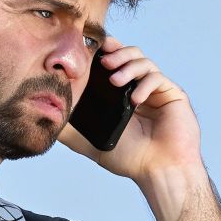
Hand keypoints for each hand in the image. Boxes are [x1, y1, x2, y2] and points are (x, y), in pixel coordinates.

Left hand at [59, 36, 202, 180]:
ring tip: (115, 81)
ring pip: (144, 62)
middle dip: (116, 52)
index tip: (91, 50)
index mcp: (122, 95)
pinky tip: (135, 99)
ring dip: (127, 66)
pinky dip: (144, 84)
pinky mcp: (172, 94)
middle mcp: (140, 88)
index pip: (114, 63)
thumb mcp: (91, 142)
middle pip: (130, 54)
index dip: (105, 53)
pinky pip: (157, 78)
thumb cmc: (132, 159)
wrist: (159, 170)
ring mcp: (157, 91)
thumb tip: (47, 119)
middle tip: (104, 61)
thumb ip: (70, 130)